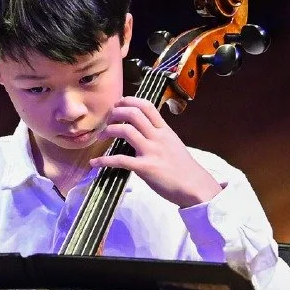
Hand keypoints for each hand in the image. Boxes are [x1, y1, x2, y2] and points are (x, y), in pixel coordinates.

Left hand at [95, 97, 222, 207]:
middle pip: (133, 114)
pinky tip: (95, 163)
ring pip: (126, 131)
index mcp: (165, 131)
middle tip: (108, 120)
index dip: (129, 101)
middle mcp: (158, 137)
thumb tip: (145, 131)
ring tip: (102, 136)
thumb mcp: (174, 145)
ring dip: (109, 130)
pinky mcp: (145, 168)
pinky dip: (104, 161)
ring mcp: (151, 152)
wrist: (195, 188)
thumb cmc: (185, 169)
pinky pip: (120, 160)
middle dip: (116, 113)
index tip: (118, 104)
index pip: (147, 106)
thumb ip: (160, 136)